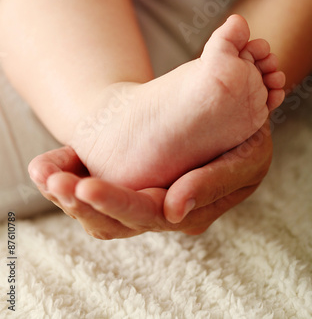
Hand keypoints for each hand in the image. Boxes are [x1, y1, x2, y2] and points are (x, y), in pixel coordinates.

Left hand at [28, 122, 272, 238]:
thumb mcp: (245, 155)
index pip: (149, 214)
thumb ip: (214, 182)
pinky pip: (96, 194)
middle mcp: (166, 212)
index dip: (116, 203)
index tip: (86, 189)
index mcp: (193, 210)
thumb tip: (171, 211)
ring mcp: (149, 200)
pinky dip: (70, 176)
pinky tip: (49, 163)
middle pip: (115, 219)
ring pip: (99, 211)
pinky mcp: (135, 185)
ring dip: (67, 192)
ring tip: (43, 170)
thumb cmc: (245, 134)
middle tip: (53, 178)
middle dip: (81, 199)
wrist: (232, 114)